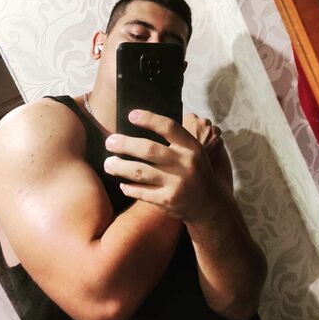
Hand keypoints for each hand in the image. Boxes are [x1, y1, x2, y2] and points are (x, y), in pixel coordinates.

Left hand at [104, 110, 221, 221]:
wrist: (210, 204)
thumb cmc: (196, 172)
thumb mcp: (194, 153)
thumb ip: (176, 140)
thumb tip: (145, 122)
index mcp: (191, 147)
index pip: (169, 127)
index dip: (149, 119)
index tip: (131, 115)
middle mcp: (184, 164)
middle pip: (149, 149)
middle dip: (125, 144)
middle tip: (110, 142)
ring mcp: (176, 183)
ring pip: (140, 172)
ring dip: (120, 167)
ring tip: (108, 164)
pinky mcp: (168, 201)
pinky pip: (141, 192)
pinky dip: (129, 187)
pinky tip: (123, 184)